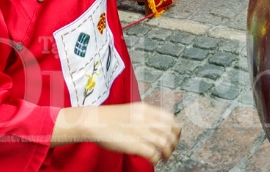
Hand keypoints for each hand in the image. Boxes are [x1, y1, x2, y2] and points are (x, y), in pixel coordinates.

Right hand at [53, 103, 180, 164]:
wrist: (94, 121)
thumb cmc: (110, 118)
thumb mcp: (131, 111)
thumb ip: (146, 116)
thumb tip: (158, 126)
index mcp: (145, 109)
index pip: (171, 118)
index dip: (176, 130)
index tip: (174, 137)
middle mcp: (145, 119)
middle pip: (171, 131)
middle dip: (174, 143)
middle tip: (170, 149)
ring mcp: (140, 131)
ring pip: (165, 143)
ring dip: (167, 153)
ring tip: (164, 157)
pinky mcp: (134, 144)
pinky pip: (153, 154)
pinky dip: (156, 159)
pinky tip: (153, 160)